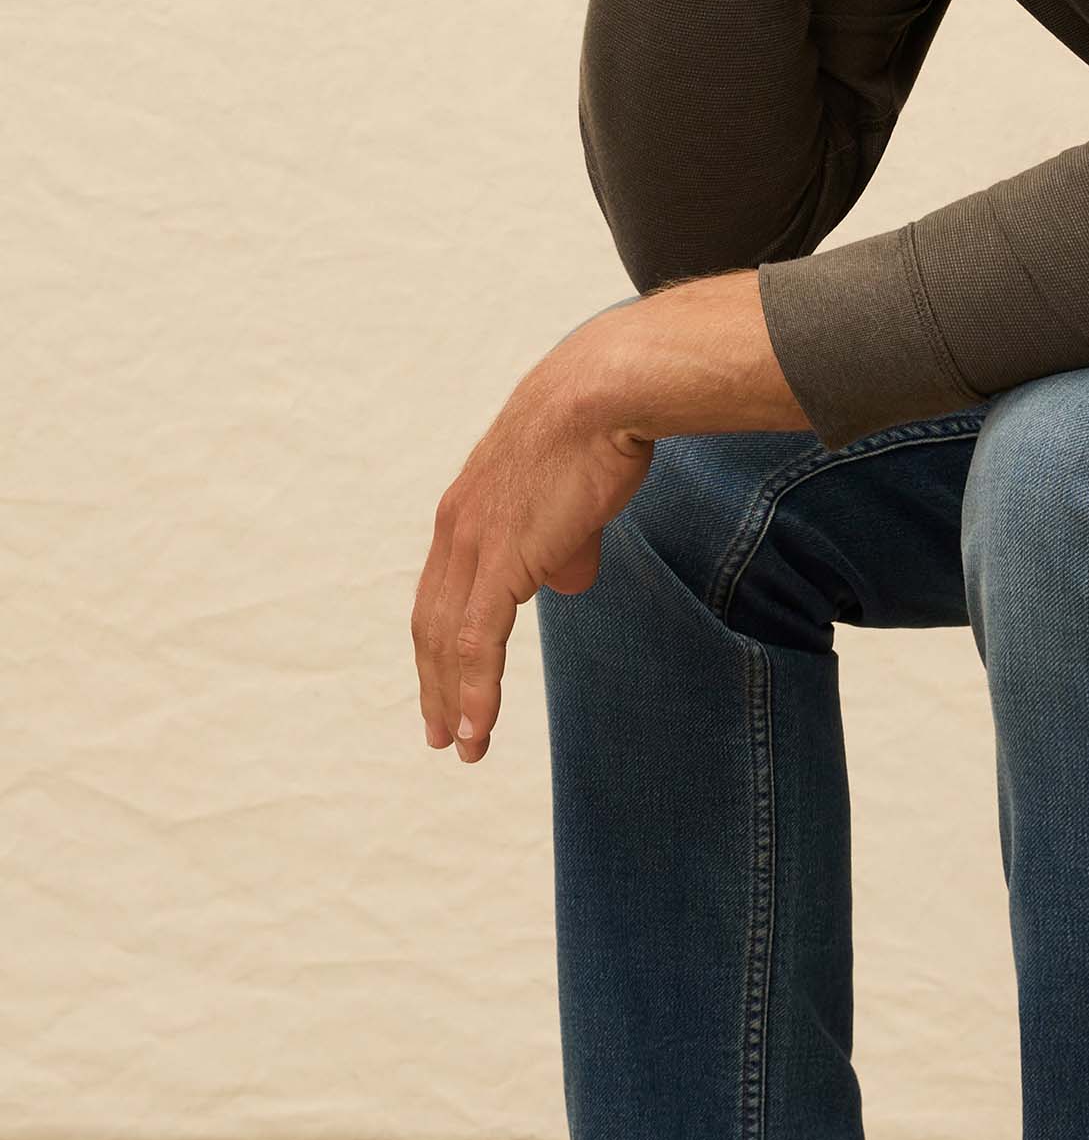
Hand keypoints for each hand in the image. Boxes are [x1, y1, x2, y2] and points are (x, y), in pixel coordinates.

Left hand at [412, 349, 654, 764]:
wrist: (605, 392)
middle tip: (440, 732)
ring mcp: (474, 546)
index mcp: (468, 508)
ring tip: (461, 747)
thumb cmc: (601, 427)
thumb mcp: (574, 492)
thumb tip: (567, 580)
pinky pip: (478, 644)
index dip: (440, 640)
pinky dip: (474, 693)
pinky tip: (476, 730)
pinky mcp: (503, 562)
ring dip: (452, 701)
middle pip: (431, 623)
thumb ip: (564, 540)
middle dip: (434, 682)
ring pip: (448, 642)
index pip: (442, 589)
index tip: (446, 678)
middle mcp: (456, 529)